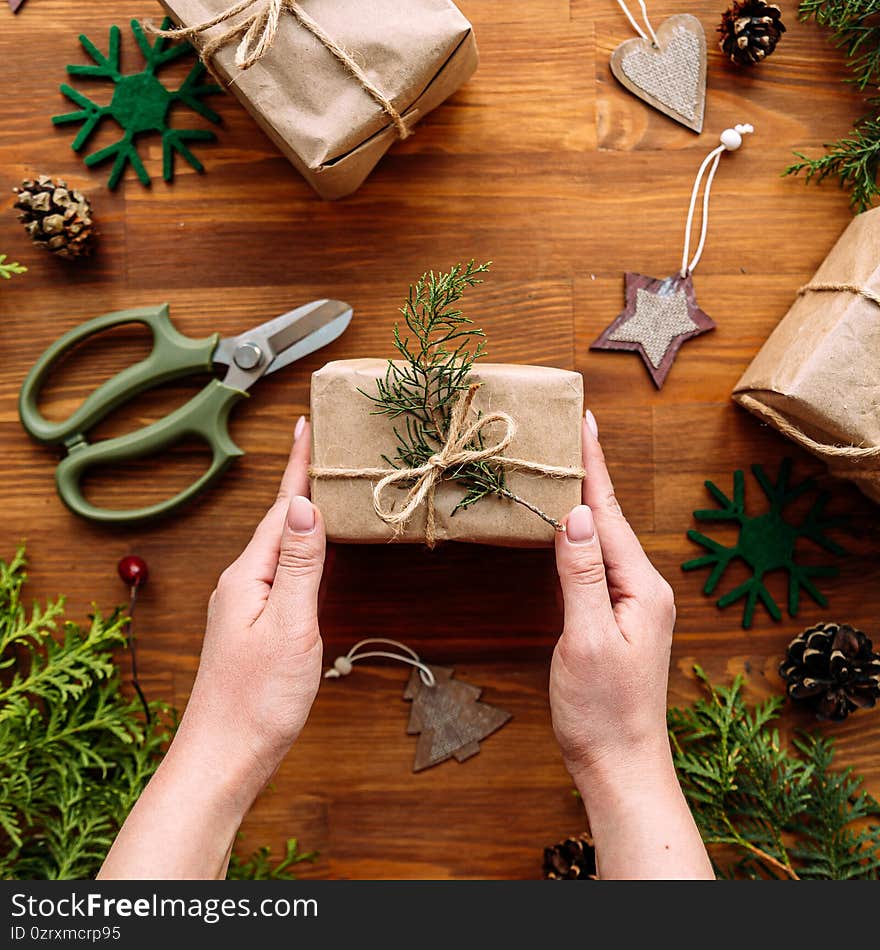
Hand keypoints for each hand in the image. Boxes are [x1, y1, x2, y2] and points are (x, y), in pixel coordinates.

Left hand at [177, 414, 324, 795]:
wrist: (224, 756)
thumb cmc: (258, 700)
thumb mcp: (290, 626)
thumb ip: (300, 566)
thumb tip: (305, 507)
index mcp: (249, 576)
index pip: (281, 509)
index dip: (298, 467)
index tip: (306, 425)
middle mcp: (242, 583)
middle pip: (277, 521)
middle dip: (299, 481)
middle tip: (319, 446)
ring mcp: (244, 605)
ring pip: (278, 546)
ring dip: (298, 514)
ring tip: (317, 487)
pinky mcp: (252, 626)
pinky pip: (278, 571)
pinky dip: (298, 550)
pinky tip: (306, 552)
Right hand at [551, 411, 674, 785]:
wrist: (620, 763)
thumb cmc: (602, 710)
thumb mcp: (587, 639)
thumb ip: (582, 575)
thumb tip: (577, 514)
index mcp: (640, 587)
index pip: (611, 514)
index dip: (594, 467)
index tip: (584, 422)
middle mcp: (644, 588)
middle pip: (611, 519)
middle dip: (590, 473)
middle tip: (572, 430)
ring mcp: (634, 604)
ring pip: (605, 539)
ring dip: (587, 500)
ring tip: (569, 464)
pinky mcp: (619, 618)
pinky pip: (599, 563)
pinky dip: (583, 535)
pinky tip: (573, 526)